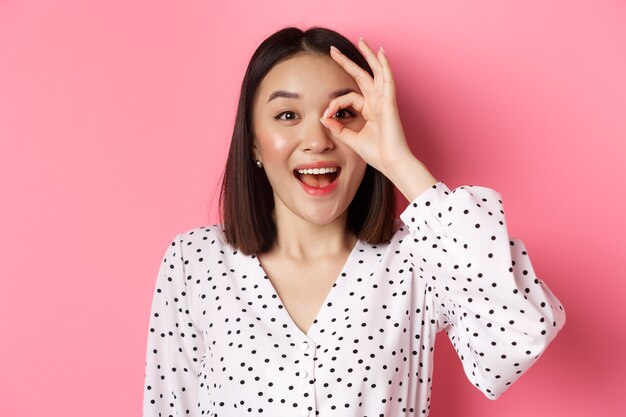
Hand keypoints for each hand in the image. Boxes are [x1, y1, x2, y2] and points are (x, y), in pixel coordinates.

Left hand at [321, 38, 437, 200]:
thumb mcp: (351, 139)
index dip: (334, 103)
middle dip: (349, 62)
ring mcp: (384, 100)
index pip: (348, 97)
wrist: (391, 162)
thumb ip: (338, 128)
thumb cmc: (376, 153)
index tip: (326, 114)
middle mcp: (377, 102)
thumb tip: (323, 118)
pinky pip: (387, 79)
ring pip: (376, 72)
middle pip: (362, 76)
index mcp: (369, 110)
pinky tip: (380, 53)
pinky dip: (384, 65)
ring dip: (368, 56)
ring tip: (361, 41)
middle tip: (335, 50)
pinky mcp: (389, 102)